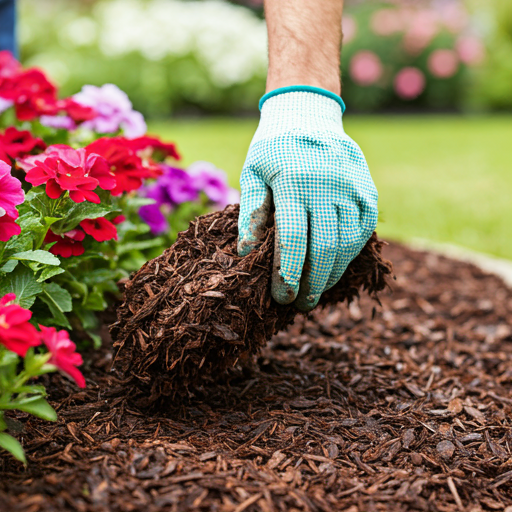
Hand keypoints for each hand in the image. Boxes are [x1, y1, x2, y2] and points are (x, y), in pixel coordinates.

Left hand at [237, 88, 377, 310]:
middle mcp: (328, 185)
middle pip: (324, 248)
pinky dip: (348, 255)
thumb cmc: (273, 147)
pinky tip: (333, 266)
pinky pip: (362, 233)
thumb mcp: (252, 171)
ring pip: (347, 245)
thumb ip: (251, 211)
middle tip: (299, 303)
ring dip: (331, 274)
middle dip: (312, 283)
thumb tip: (246, 252)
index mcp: (294, 180)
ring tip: (315, 289)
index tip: (281, 296)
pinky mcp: (368, 192)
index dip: (287, 274)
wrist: (309, 113)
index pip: (293, 239)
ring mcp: (353, 187)